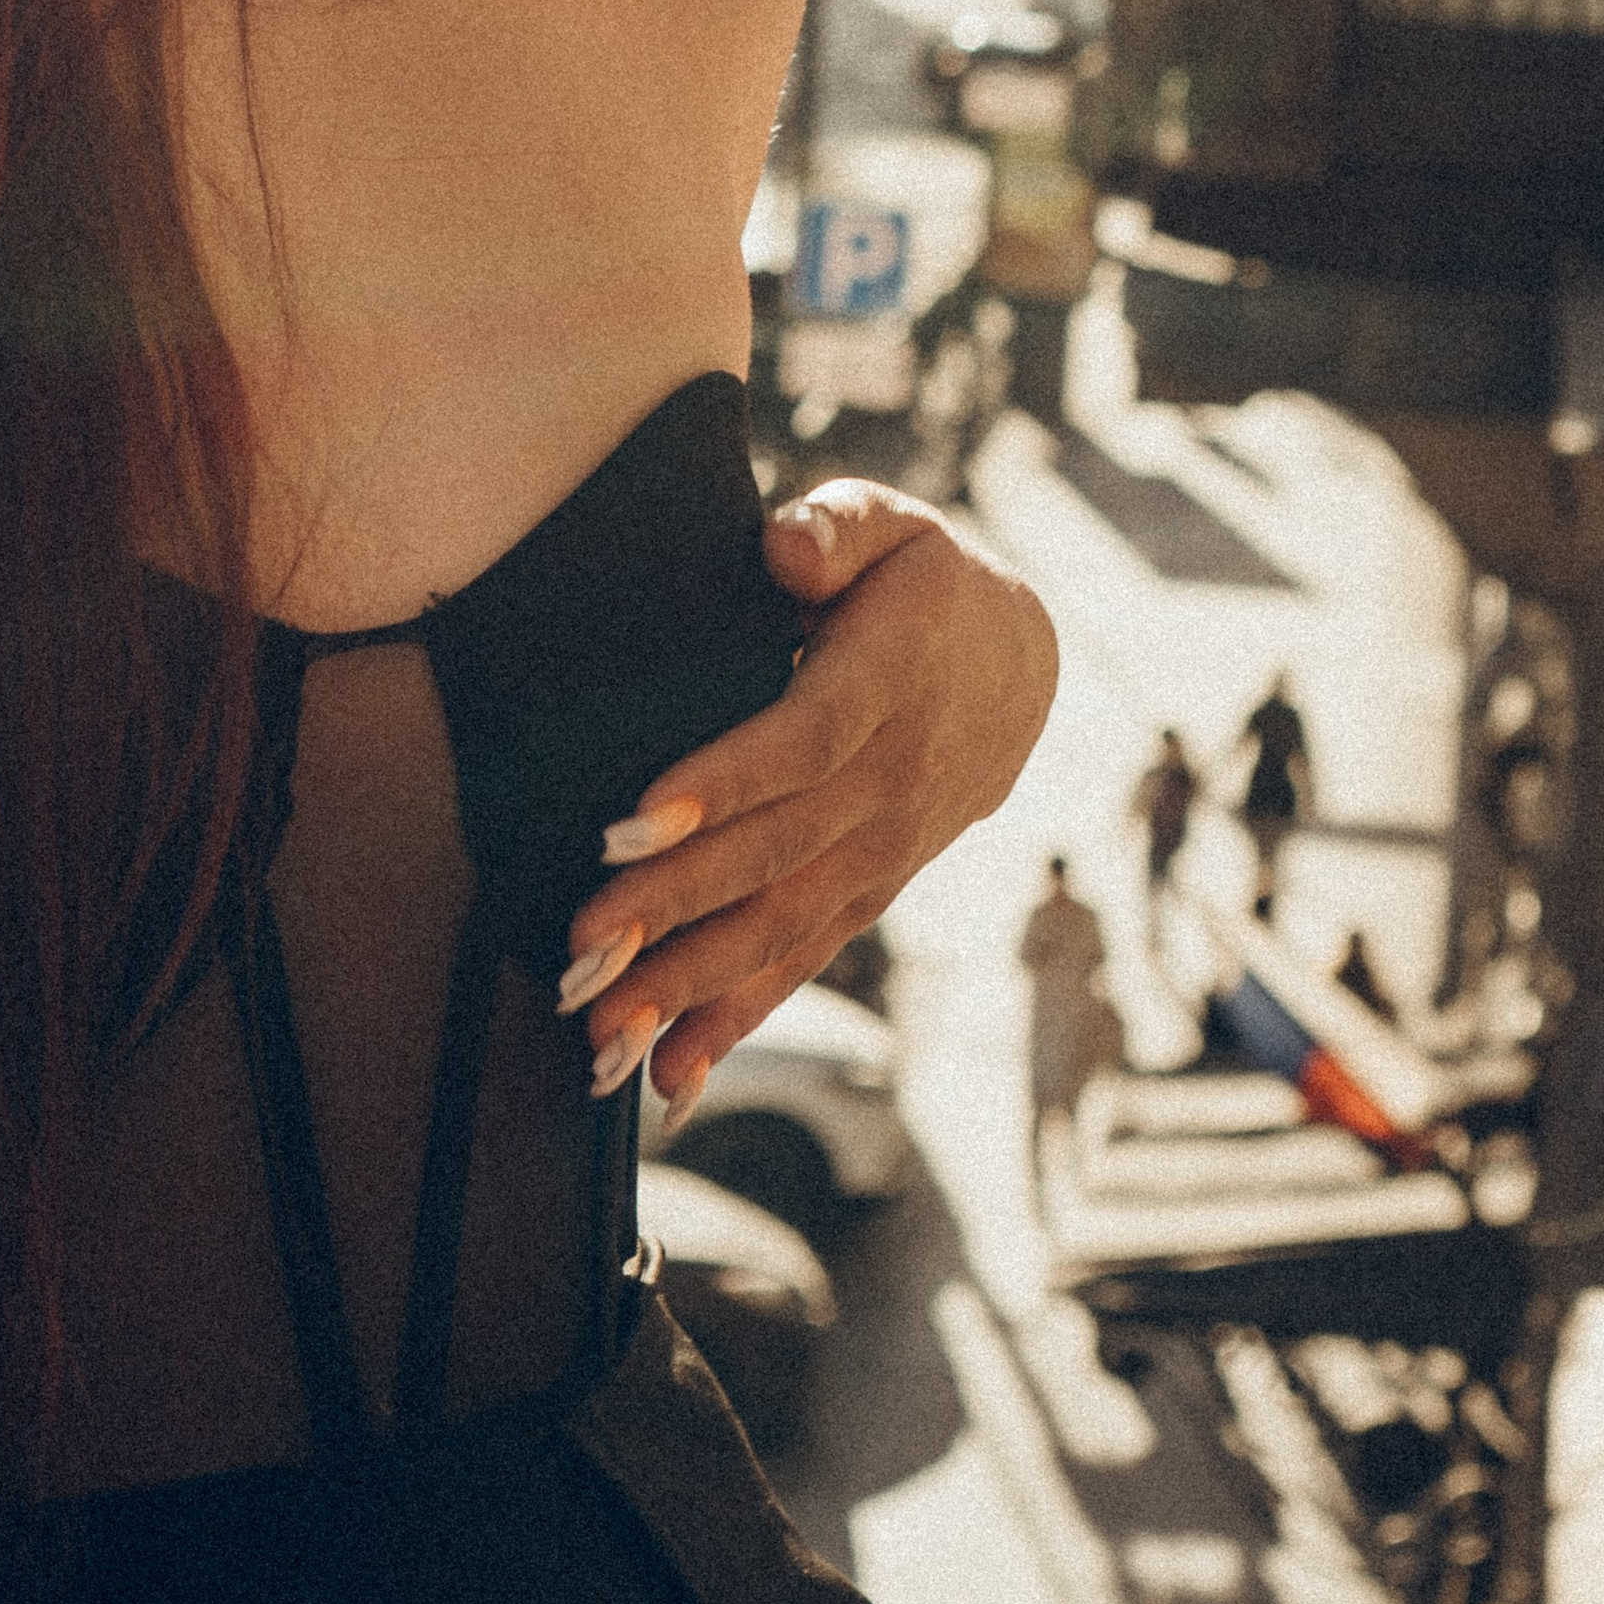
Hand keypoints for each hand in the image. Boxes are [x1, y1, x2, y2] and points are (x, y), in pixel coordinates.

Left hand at [559, 480, 1057, 1109]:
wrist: (1020, 668)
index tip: (629, 820)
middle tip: (582, 947)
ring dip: (688, 986)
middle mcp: (888, 783)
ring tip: (604, 1033)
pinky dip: (735, 1023)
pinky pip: (801, 963)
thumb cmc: (922, 583)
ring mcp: (882, 851)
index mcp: (885, 683)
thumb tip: (784, 547)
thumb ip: (837, 527)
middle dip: (672, 907)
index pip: (798, 743)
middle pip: (773, 853)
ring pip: (781, 927)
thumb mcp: (892, 524)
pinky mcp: (868, 893)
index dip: (719, 784)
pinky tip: (668, 1079)